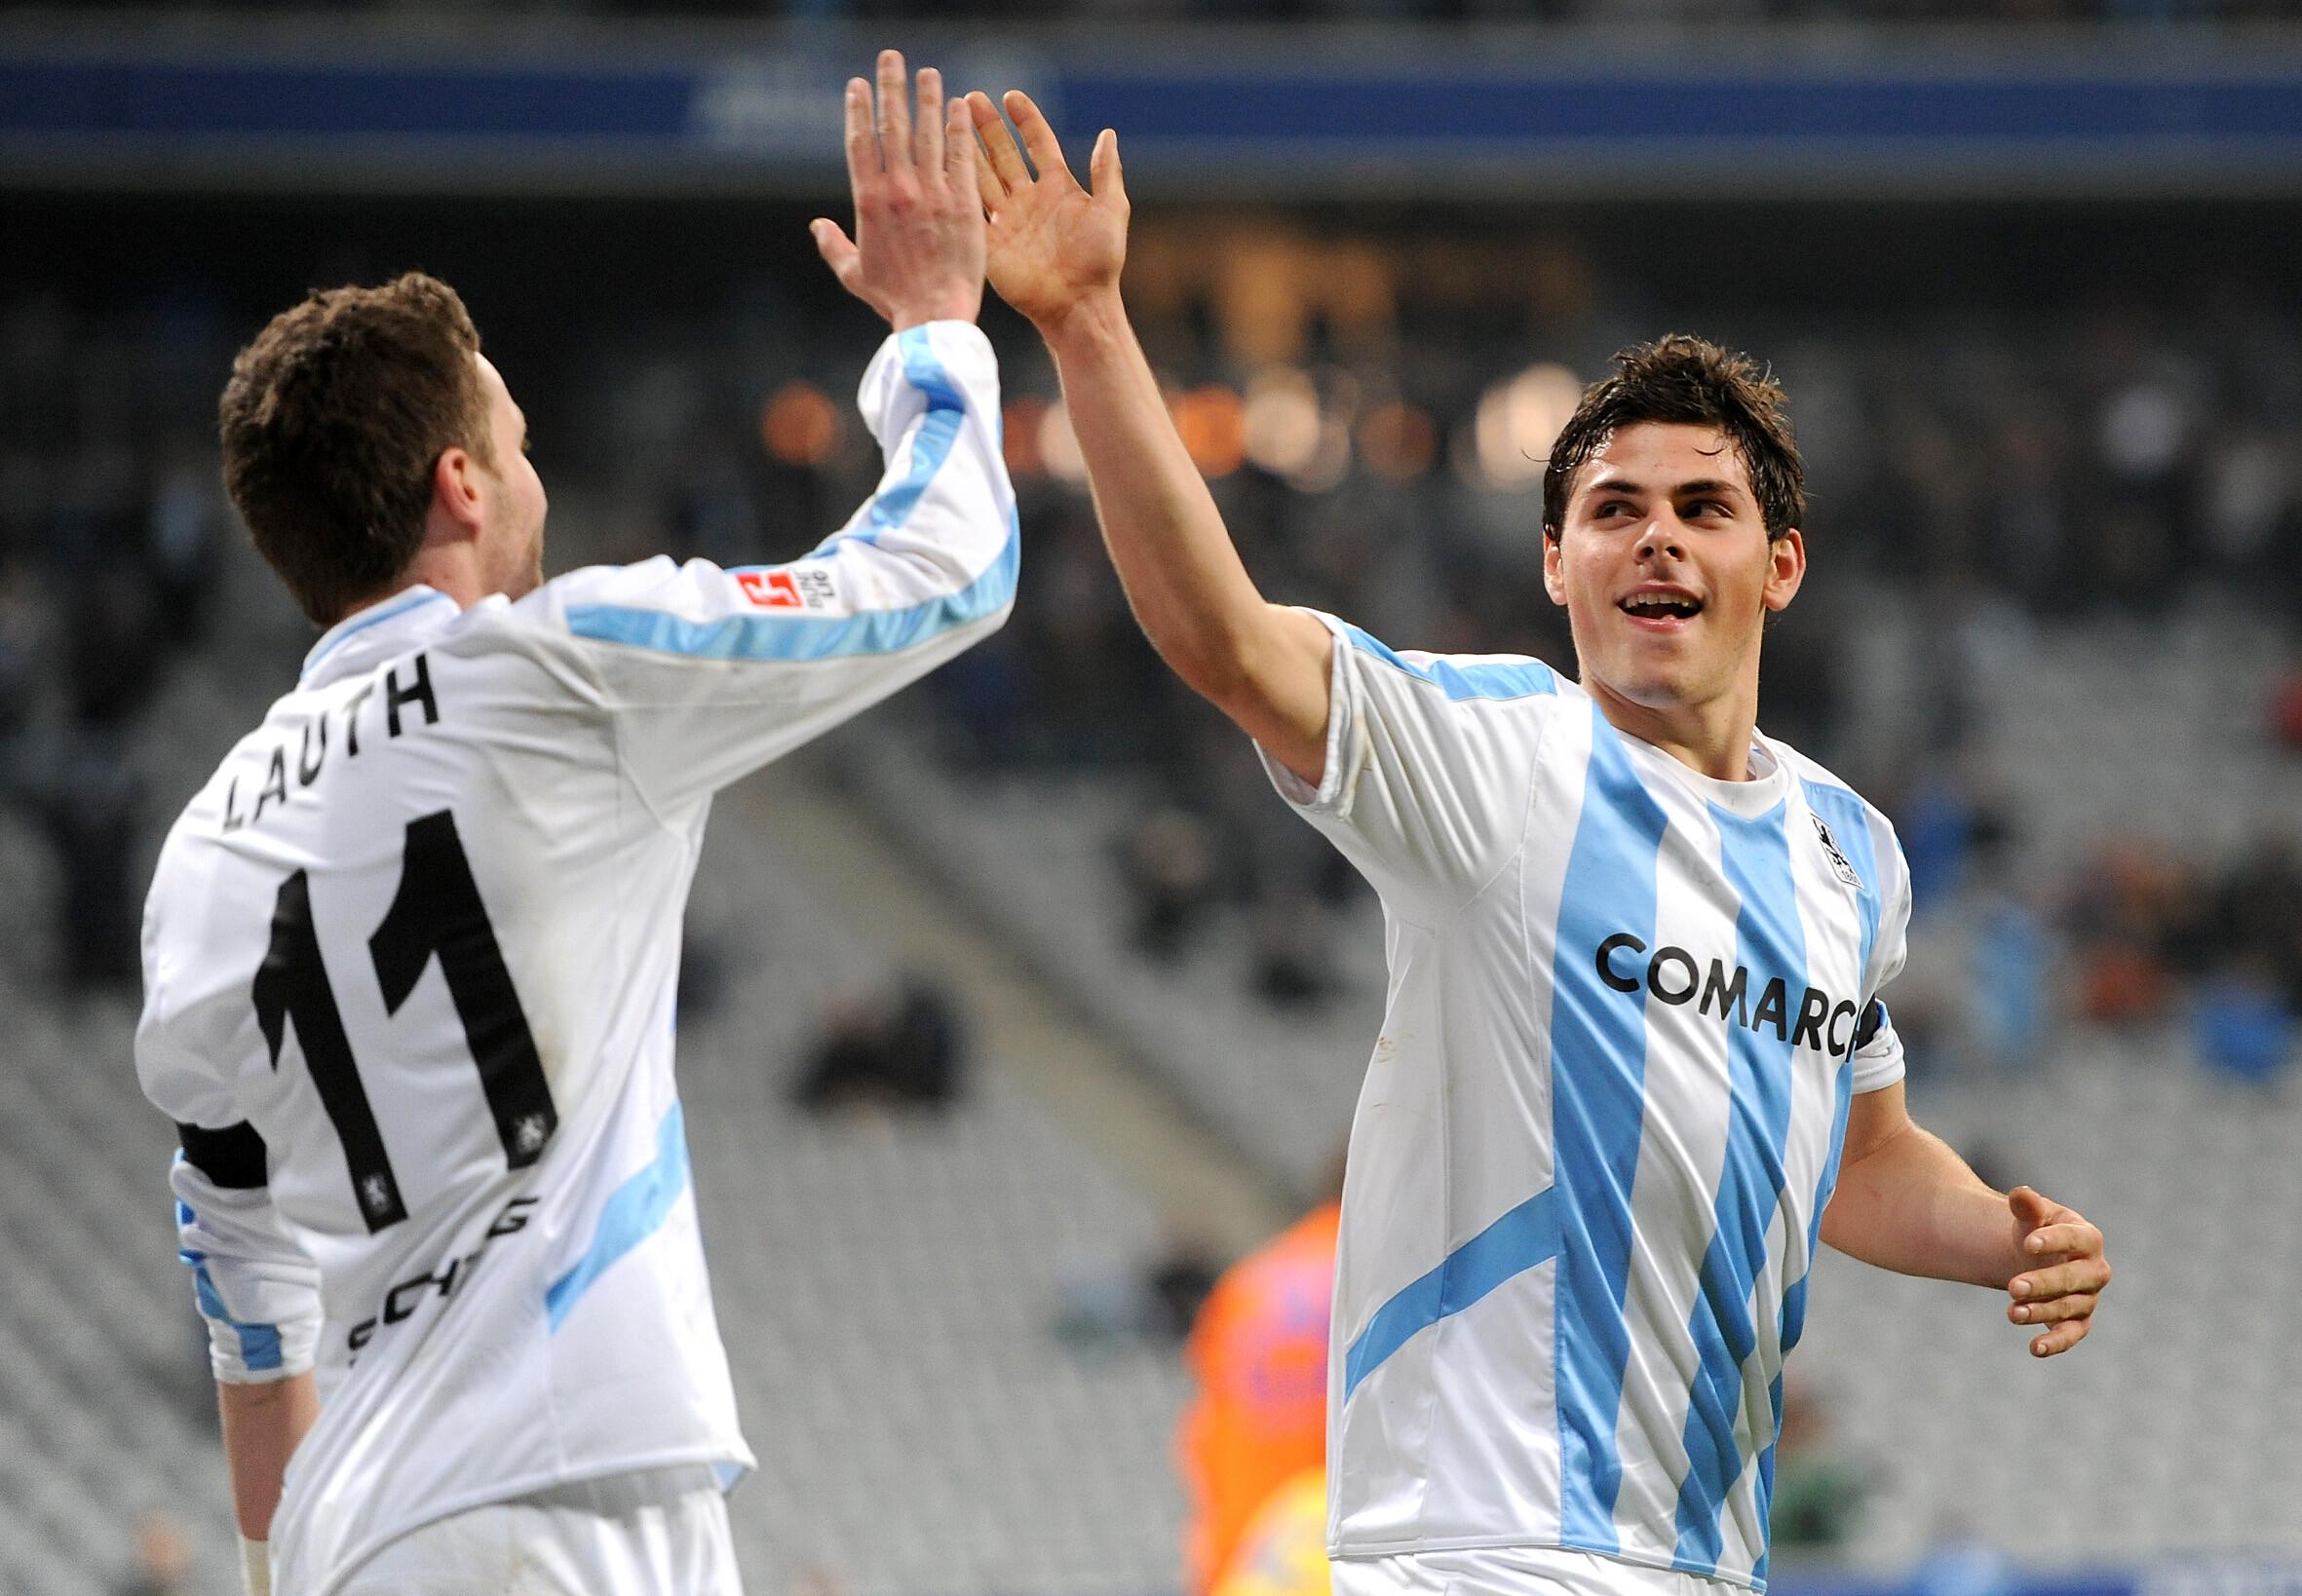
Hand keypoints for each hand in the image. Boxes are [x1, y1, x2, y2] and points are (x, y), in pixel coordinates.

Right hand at [813, 50, 983, 329]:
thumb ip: (833, 246)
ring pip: (928, 134)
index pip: (860, 142)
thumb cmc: (893, 301)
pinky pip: (960, 157)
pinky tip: (960, 106)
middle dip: (891, 88)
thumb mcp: (854, 275)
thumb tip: (816, 227)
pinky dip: (959, 129)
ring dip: (927, 99)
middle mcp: (899, 190)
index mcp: (868, 202)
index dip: (858, 108)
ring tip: (928, 74)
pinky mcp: (963, 204)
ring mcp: (932, 193)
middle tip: (892, 59)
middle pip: (892, 126)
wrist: (933, 317)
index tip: (858, 84)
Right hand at [965, 89, 1128, 335]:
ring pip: (981, 175)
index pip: (1038, 143)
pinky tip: (940, 164)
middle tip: (969, 99)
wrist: (1078, 305)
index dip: (1025, 119)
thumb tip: (1108, 134)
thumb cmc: (1100, 262)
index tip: (1011, 96)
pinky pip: (970, 209)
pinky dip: (956, 187)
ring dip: (965, 150)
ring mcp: (1007, 220)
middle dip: (986, 126)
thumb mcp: (1110, 211)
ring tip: (947, 121)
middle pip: (1002, 153)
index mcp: (1058, 188)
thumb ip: (1106, 172)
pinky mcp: (990, 241)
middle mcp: (1028, 199)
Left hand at [2005, 1184, 2109, 1357]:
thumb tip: (2020, 1193)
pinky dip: (2056, 1342)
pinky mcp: (2079, 1320)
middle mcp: (2095, 1270)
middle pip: (2073, 1278)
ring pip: (2069, 1308)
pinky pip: (2072, 1334)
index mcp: (2087, 1237)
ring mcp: (2088, 1297)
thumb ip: (2027, 1205)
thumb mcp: (2031, 1215)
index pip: (2075, 1239)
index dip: (2053, 1241)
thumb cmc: (2036, 1230)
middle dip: (2044, 1283)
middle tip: (2014, 1287)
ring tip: (2011, 1313)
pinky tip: (2034, 1348)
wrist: (2036, 1256)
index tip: (2027, 1243)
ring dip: (2041, 1311)